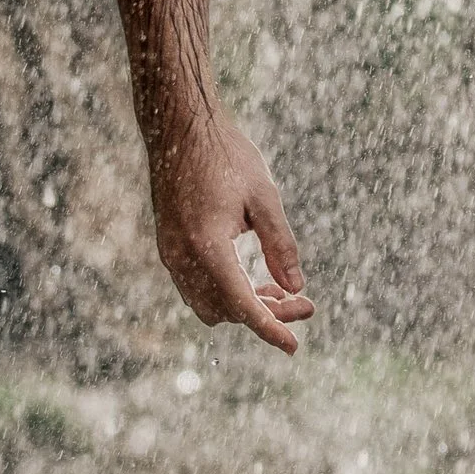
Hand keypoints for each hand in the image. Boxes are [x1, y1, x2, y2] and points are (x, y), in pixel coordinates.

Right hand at [147, 113, 313, 352]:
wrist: (179, 126)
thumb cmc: (225, 155)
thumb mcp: (264, 197)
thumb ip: (280, 245)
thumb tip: (297, 287)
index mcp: (207, 247)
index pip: (242, 305)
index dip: (270, 329)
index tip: (294, 347)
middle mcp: (182, 258)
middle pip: (227, 310)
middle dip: (266, 314)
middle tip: (305, 304)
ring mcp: (170, 254)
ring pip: (209, 304)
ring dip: (244, 305)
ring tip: (281, 291)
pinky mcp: (168, 246)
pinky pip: (196, 287)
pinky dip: (226, 291)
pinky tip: (253, 277)